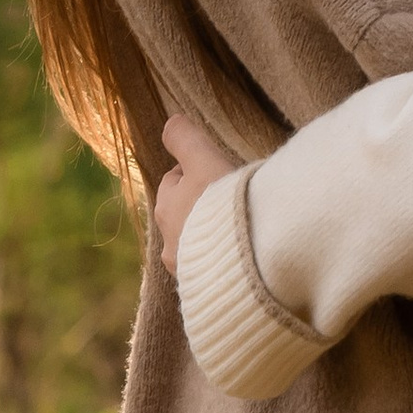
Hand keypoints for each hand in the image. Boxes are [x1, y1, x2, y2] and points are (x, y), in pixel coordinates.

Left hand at [154, 111, 239, 275]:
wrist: (245, 262)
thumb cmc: (224, 206)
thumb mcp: (204, 160)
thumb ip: (184, 139)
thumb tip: (169, 122)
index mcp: (166, 209)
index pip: (174, 181)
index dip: (196, 170)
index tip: (218, 169)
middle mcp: (170, 243)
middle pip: (183, 213)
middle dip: (201, 205)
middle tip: (231, 198)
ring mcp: (189, 271)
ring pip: (198, 243)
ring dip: (213, 235)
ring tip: (240, 228)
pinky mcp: (208, 290)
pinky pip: (214, 269)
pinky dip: (224, 260)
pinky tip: (243, 255)